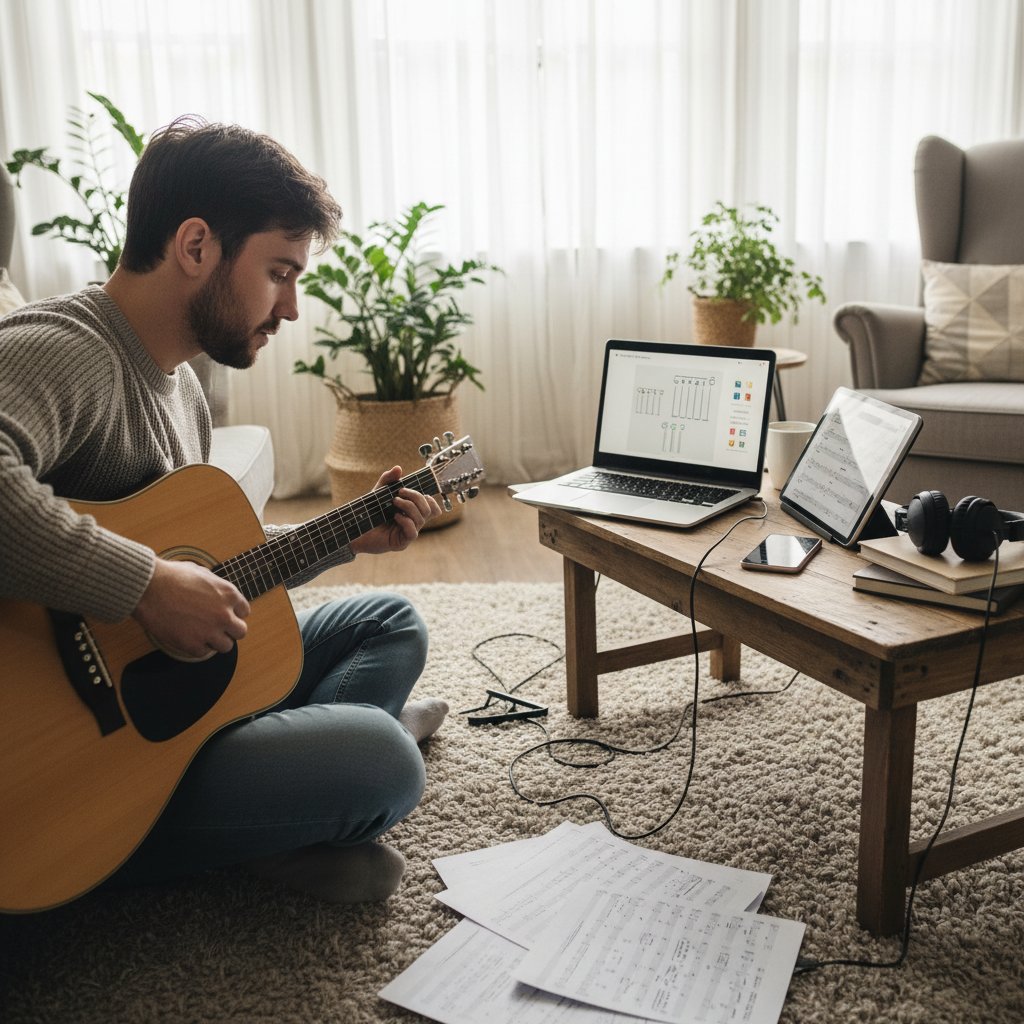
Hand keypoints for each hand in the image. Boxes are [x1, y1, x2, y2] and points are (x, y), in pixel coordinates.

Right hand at [132, 558, 249, 658]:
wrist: (148, 588)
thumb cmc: (171, 577)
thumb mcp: (202, 573)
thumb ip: (216, 586)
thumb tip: (219, 593)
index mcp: (229, 595)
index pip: (244, 611)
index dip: (233, 612)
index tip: (224, 614)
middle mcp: (224, 615)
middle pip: (240, 632)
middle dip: (229, 630)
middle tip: (216, 627)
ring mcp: (210, 632)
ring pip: (226, 646)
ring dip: (216, 641)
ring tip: (202, 634)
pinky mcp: (193, 645)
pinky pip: (204, 653)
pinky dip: (197, 647)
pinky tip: (188, 637)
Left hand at [349, 466, 441, 554]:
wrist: (355, 528)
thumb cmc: (368, 512)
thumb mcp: (378, 492)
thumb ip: (388, 480)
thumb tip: (398, 468)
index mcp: (412, 513)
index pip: (433, 508)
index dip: (429, 498)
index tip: (411, 490)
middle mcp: (413, 523)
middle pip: (429, 510)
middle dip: (416, 497)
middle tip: (399, 492)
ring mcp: (408, 533)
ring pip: (421, 519)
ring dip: (408, 506)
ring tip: (393, 502)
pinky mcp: (401, 543)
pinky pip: (413, 532)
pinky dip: (405, 521)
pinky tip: (394, 516)